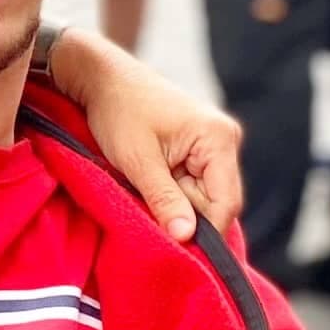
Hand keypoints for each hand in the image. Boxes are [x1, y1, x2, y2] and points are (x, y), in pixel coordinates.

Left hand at [56, 32, 244, 240]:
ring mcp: (213, 144)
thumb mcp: (137, 160)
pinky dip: (174, 194)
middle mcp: (224, 140)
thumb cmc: (118, 111)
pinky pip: (194, 185)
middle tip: (151, 219)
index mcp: (218, 139)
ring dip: (177, 205)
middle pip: (218, 202)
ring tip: (146, 196)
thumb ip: (164, 199)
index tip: (176, 250)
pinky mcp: (198, 149)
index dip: (204, 233)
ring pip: (204, 197)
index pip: (226, 203)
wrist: (103, 79)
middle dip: (187, 217)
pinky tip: (152, 190)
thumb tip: (185, 236)